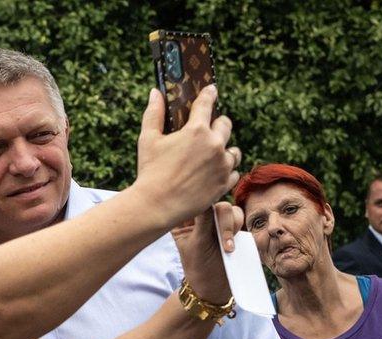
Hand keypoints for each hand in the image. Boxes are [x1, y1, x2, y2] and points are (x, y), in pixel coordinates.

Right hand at [134, 85, 240, 226]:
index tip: (211, 90)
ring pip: (233, 151)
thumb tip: (155, 92)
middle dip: (217, 124)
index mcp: (196, 130)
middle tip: (207, 129)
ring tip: (212, 155)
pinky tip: (213, 172)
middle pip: (225, 125)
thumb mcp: (148, 139)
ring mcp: (222, 165)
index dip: (209, 94)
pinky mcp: (224, 184)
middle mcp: (215, 145)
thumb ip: (154, 113)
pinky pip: (233, 172)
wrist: (156, 206)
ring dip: (224, 150)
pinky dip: (225, 171)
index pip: (207, 103)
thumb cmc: (150, 171)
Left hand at [172, 202, 241, 303]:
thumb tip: (208, 199)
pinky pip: (241, 218)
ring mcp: (218, 222)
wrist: (214, 288)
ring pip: (232, 210)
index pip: (196, 200)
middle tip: (225, 246)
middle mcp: (201, 217)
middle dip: (224, 223)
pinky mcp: (232, 228)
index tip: (210, 221)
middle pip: (217, 203)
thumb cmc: (199, 268)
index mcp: (184, 218)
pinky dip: (240, 229)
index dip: (206, 204)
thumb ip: (204, 221)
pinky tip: (233, 247)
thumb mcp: (197, 244)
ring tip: (229, 249)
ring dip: (232, 227)